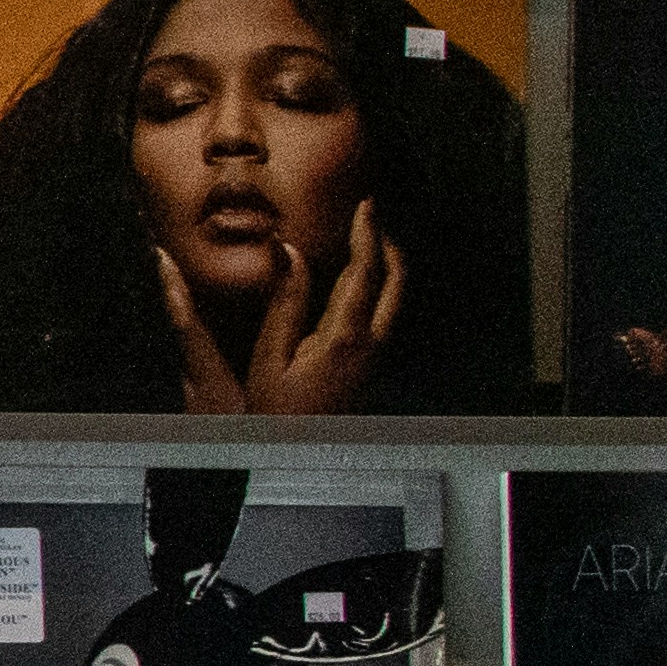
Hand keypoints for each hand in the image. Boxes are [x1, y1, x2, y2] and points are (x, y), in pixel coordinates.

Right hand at [157, 201, 402, 416]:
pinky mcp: (369, 368)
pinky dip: (380, 288)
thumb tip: (287, 253)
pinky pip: (386, 314)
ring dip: (387, 266)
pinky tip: (357, 287)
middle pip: (396, 281)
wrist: (302, 460)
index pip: (364, 270)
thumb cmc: (277, 415)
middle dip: (387, 245)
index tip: (365, 204)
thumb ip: (284, 302)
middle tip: (371, 219)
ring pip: (397, 299)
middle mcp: (370, 344)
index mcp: (344, 336)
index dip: (366, 233)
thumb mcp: (270, 356)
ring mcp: (374, 358)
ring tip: (368, 245)